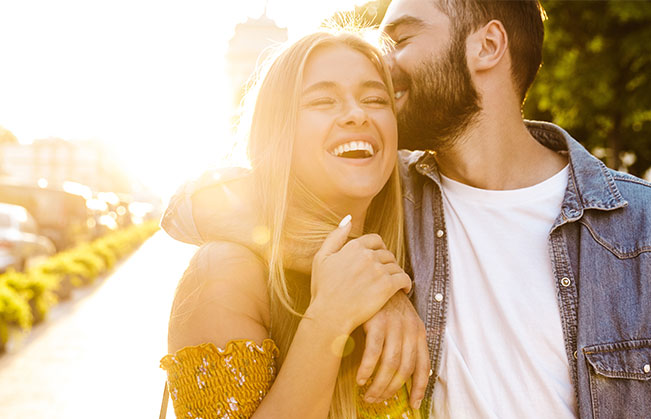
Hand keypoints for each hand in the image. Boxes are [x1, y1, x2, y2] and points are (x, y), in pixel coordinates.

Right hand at [308, 217, 411, 336]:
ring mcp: (379, 270)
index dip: (378, 248)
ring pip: (396, 266)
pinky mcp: (387, 286)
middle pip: (387, 253)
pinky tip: (403, 290)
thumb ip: (335, 237)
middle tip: (385, 273)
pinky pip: (404, 279)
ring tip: (392, 282)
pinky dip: (406, 284)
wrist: (330, 314)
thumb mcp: (321, 258)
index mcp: (354, 246)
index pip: (376, 240)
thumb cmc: (323, 289)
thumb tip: (348, 219)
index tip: (378, 258)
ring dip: (395, 273)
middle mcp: (368, 255)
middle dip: (387, 262)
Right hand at [356, 292, 429, 409]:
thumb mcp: (401, 320)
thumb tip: (401, 370)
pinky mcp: (377, 322)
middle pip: (404, 370)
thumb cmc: (384, 303)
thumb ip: (404, 342)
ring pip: (389, 365)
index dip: (419, 388)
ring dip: (378, 385)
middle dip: (391, 390)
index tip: (413, 404)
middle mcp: (410, 329)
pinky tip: (360, 379)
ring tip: (368, 395)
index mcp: (418, 331)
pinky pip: (373, 353)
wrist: (372, 277)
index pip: (423, 366)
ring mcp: (394, 325)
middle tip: (378, 400)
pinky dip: (366, 369)